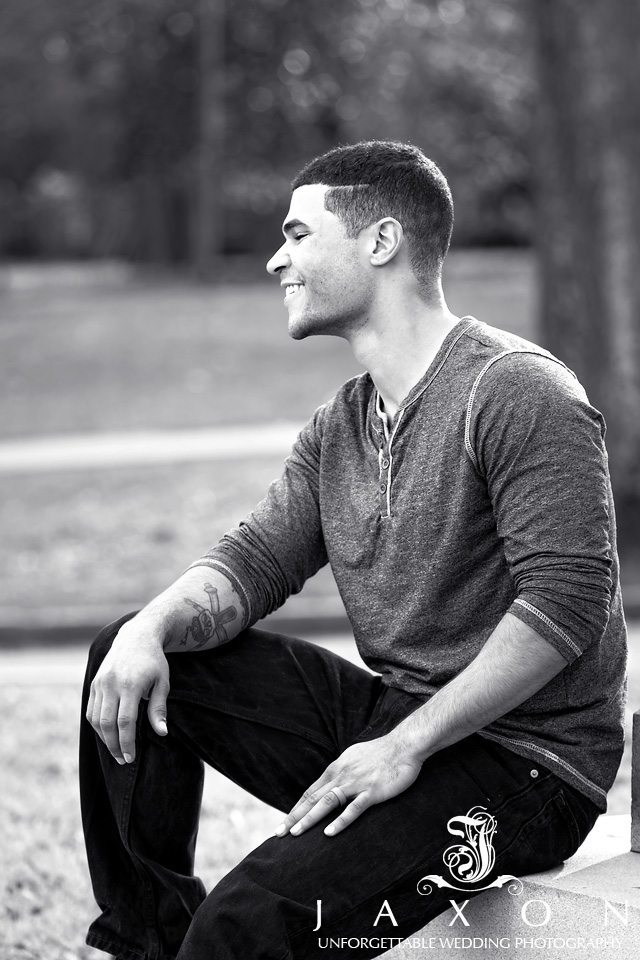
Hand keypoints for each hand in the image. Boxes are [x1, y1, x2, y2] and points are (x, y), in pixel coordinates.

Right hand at [86, 616, 169, 764]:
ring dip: (104, 739)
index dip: (126, 742)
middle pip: (107, 724)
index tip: (130, 757)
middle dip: (114, 746)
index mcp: (130, 685)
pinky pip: (91, 710)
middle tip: (123, 760)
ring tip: (116, 751)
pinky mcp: (94, 683)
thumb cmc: (154, 662)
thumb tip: (162, 733)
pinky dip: (97, 726)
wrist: (137, 637)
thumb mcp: (163, 682)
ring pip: (96, 719)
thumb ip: (159, 708)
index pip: (125, 722)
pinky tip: (107, 735)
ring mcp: (100, 683)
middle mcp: (111, 684)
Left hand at [275, 732, 422, 838]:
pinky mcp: (371, 792)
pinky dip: (339, 821)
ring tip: (296, 834)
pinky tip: (328, 833)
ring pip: (326, 803)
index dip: (297, 807)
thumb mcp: (355, 757)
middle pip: (313, 798)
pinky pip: (352, 809)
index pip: (311, 791)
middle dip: (295, 816)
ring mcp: (355, 784)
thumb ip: (343, 770)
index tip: (285, 822)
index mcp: (337, 768)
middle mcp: (341, 775)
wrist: (404, 746)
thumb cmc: (382, 752)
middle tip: (279, 832)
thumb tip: (333, 780)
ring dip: (309, 819)